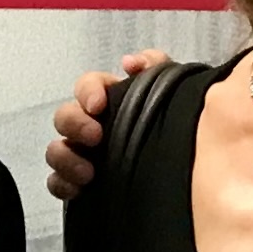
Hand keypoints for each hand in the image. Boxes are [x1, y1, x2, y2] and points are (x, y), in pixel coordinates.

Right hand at [42, 48, 170, 198]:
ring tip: (88, 173)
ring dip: (65, 158)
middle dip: (74, 123)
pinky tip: (79, 189)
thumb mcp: (177, 92)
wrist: (196, 183)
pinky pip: (57, 182)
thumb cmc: (182, 133)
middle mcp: (95, 127)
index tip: (98, 104)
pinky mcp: (82, 185)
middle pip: (65, 115)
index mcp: (115, 102)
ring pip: (56, 150)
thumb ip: (158, 67)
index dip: (88, 90)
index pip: (90, 84)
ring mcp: (86, 157)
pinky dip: (62, 184)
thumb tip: (131, 62)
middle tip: (95, 137)